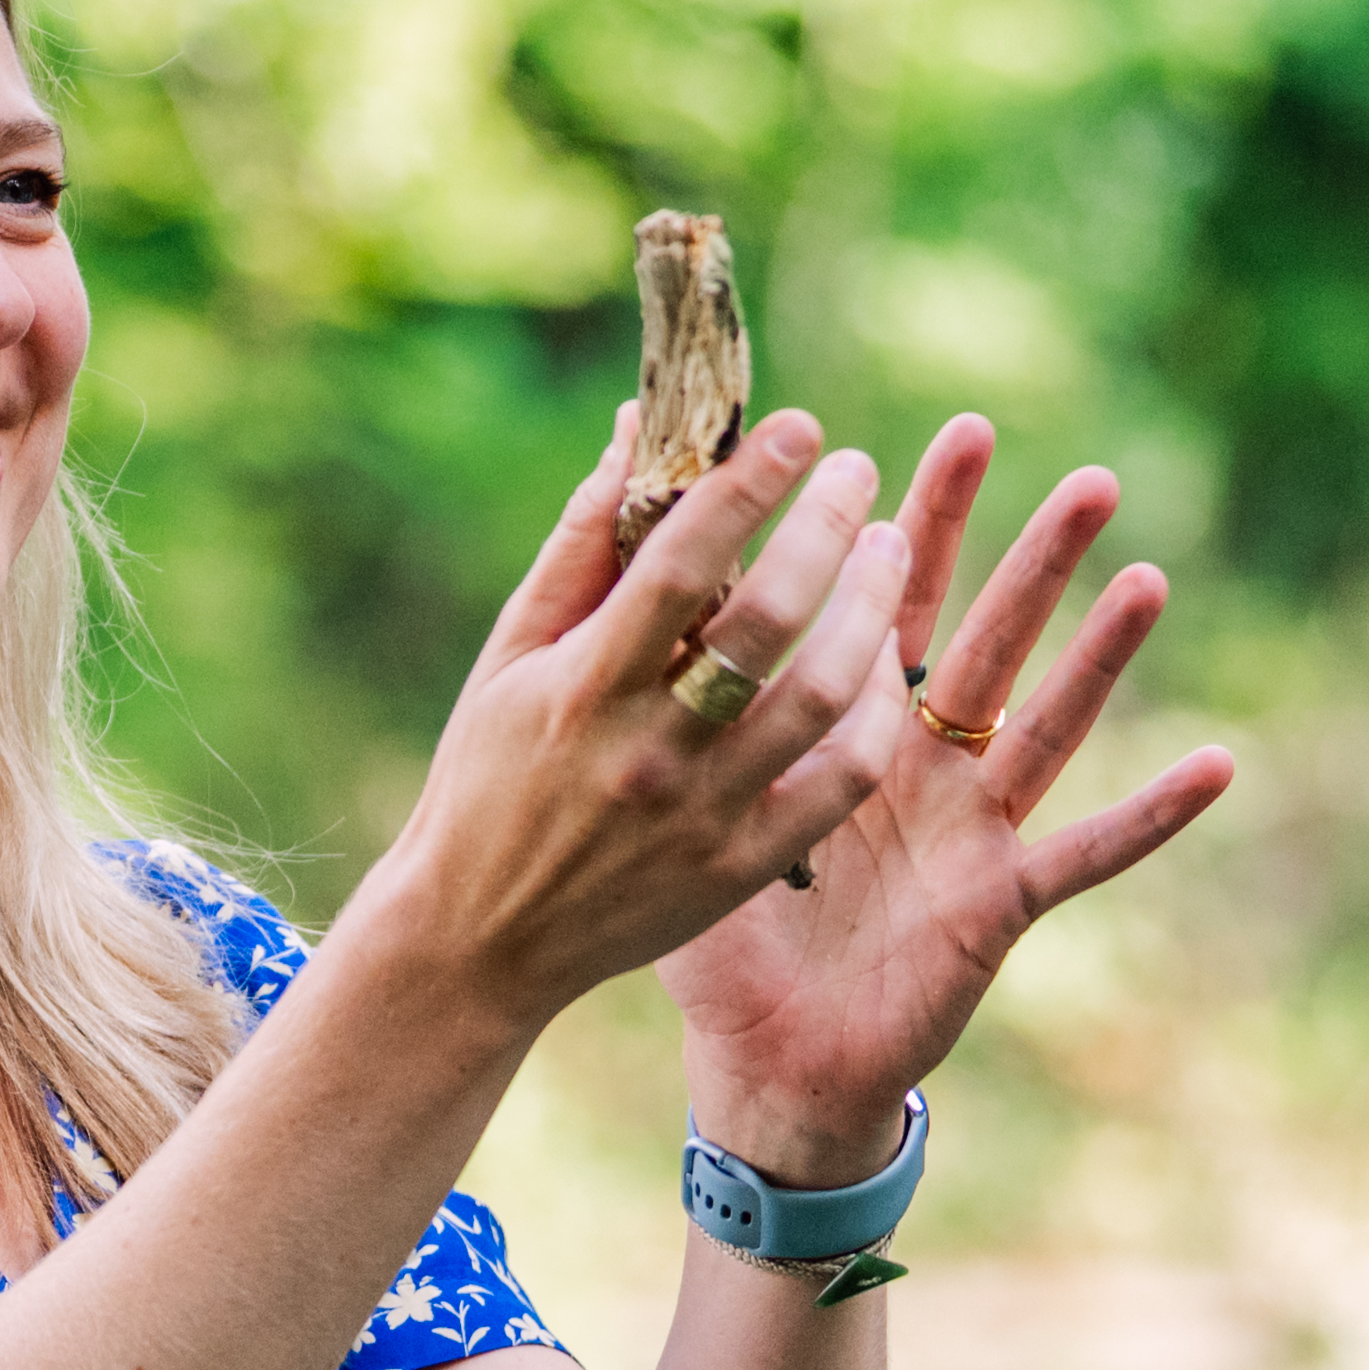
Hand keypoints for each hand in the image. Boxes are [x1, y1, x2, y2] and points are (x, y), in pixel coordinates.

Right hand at [337, 405, 916, 1036]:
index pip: (678, 564)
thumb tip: (637, 432)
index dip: (748, 487)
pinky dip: (873, 717)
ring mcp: (703, 814)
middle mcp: (648, 750)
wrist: (478, 941)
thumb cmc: (487, 778)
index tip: (802, 428)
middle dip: (827, 530)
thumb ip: (579, 547)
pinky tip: (883, 666)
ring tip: (890, 549)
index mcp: (582, 688)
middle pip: (767, 623)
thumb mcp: (510, 657)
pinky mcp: (741, 868)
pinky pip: (838, 782)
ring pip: (820, 697)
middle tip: (858, 472)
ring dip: (869, 611)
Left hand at [662, 415, 1235, 1185]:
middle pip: (992, 639)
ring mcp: (971, 828)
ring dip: (1102, 656)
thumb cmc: (719, 933)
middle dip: (1037, 559)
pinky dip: (1154, 813)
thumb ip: (673, 698)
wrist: (762, 1060)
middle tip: (1089, 478)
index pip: (896, 601)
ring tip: (1148, 578)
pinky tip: (1219, 764)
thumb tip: (634, 590)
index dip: (929, 523)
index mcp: (850, 728)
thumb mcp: (689, 796)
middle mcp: (925, 764)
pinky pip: (1088, 852)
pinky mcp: (999, 900)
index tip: (955, 437)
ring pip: (1048, 724)